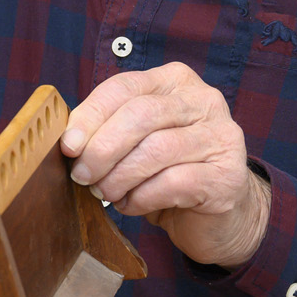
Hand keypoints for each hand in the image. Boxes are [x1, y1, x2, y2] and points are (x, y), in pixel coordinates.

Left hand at [62, 63, 270, 269]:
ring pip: (157, 149)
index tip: (68, 145)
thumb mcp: (137, 142)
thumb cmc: (169, 173)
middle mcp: (203, 101)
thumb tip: (69, 141)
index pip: (125, 87)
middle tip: (82, 176)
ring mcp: (222, 136)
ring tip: (105, 193)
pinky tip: (131, 205)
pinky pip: (174, 182)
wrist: (218, 215)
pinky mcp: (228, 175)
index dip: (91, 115)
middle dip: (103, 148)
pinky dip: (142, 197)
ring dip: (120, 176)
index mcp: (175, 81)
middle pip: (140, 115)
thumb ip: (109, 130)